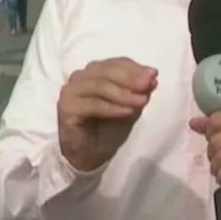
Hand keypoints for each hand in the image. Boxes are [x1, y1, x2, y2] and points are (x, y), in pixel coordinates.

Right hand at [58, 58, 156, 172]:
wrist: (90, 155)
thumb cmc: (108, 130)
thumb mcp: (130, 108)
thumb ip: (138, 92)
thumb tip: (152, 76)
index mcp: (95, 72)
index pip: (116, 63)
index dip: (135, 68)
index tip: (153, 75)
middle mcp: (80, 77)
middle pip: (107, 71)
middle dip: (130, 78)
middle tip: (148, 85)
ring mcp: (71, 91)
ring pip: (100, 86)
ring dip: (123, 94)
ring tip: (141, 102)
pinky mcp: (66, 107)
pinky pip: (93, 105)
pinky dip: (112, 108)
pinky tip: (127, 112)